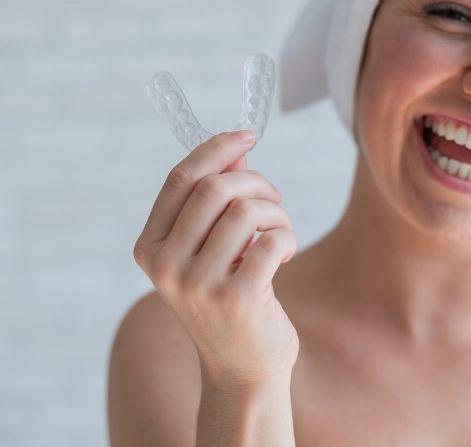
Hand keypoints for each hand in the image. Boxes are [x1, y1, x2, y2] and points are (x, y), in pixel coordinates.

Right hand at [133, 131, 298, 388]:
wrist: (241, 367)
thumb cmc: (227, 298)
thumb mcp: (211, 248)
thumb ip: (217, 200)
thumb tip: (237, 150)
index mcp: (150, 247)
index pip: (181, 178)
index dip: (217, 149)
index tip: (247, 135)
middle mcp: (166, 265)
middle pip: (216, 188)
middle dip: (256, 181)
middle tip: (274, 198)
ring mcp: (198, 285)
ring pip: (247, 210)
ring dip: (276, 211)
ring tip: (282, 229)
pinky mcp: (236, 298)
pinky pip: (272, 238)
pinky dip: (287, 236)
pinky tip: (285, 253)